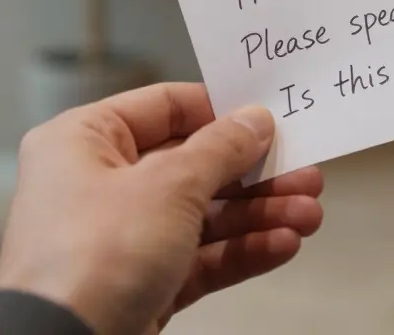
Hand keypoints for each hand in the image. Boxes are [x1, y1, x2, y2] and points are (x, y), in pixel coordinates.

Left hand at [0, 83, 323, 334]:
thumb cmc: (94, 256)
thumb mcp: (170, 185)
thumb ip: (221, 149)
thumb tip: (254, 121)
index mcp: (84, 141)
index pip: (163, 108)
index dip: (219, 111)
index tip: (269, 118)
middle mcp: (98, 184)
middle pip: (193, 165)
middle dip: (254, 175)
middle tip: (304, 174)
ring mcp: (120, 238)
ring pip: (203, 215)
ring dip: (259, 214)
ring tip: (309, 215)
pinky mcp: (140, 284)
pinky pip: (199, 258)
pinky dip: (241, 251)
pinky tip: (284, 245)